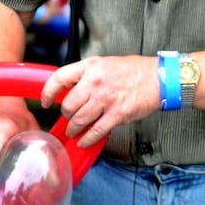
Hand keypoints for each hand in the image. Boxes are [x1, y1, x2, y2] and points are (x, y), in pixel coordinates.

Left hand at [41, 55, 159, 147]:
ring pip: (79, 120)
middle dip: (65, 115)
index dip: (48, 92)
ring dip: (73, 129)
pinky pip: (95, 131)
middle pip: (68, 104)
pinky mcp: (117, 114)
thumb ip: (87, 75)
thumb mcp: (105, 63)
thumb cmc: (134, 71)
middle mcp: (95, 82)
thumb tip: (70, 91)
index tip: (45, 102)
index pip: (59, 78)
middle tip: (67, 118)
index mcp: (91, 66)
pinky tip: (84, 141)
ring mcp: (106, 99)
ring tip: (73, 131)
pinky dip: (86, 139)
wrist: (159, 78)